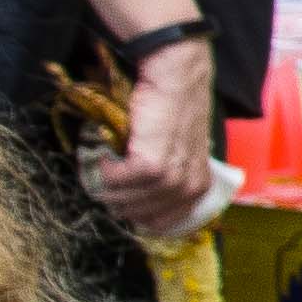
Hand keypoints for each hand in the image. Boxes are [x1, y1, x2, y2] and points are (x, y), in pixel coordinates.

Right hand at [82, 36, 221, 237]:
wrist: (175, 78)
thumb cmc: (171, 111)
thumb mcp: (178, 150)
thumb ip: (168, 177)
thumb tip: (136, 202)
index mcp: (198, 186)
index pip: (162, 223)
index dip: (136, 214)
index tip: (120, 197)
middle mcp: (189, 187)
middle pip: (139, 214)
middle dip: (117, 199)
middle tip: (106, 176)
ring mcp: (171, 178)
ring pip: (125, 200)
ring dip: (107, 184)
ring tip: (103, 162)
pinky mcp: (151, 165)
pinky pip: (116, 181)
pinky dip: (104, 170)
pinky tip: (107, 153)